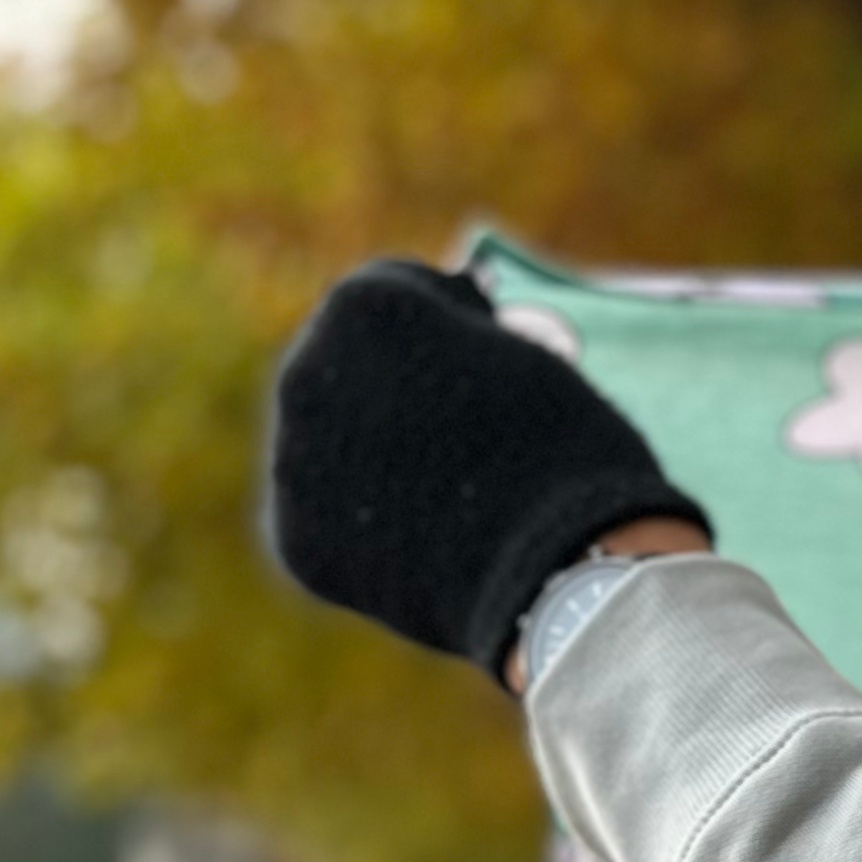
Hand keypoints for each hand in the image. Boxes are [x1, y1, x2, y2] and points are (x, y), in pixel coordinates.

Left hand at [262, 258, 713, 687]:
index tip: (494, 355)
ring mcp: (291, 460)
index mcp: (365, 306)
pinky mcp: (295, 539)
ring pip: (329, 443)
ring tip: (450, 495)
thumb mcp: (525, 357)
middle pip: (348, 364)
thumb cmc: (569, 452)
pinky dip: (368, 526)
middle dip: (396, 388)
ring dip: (375, 456)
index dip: (452, 318)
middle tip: (465, 433)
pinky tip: (428, 540)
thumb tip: (431, 365)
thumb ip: (460, 344)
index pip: (397, 289)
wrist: (563, 572)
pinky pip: (326, 517)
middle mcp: (305, 370)